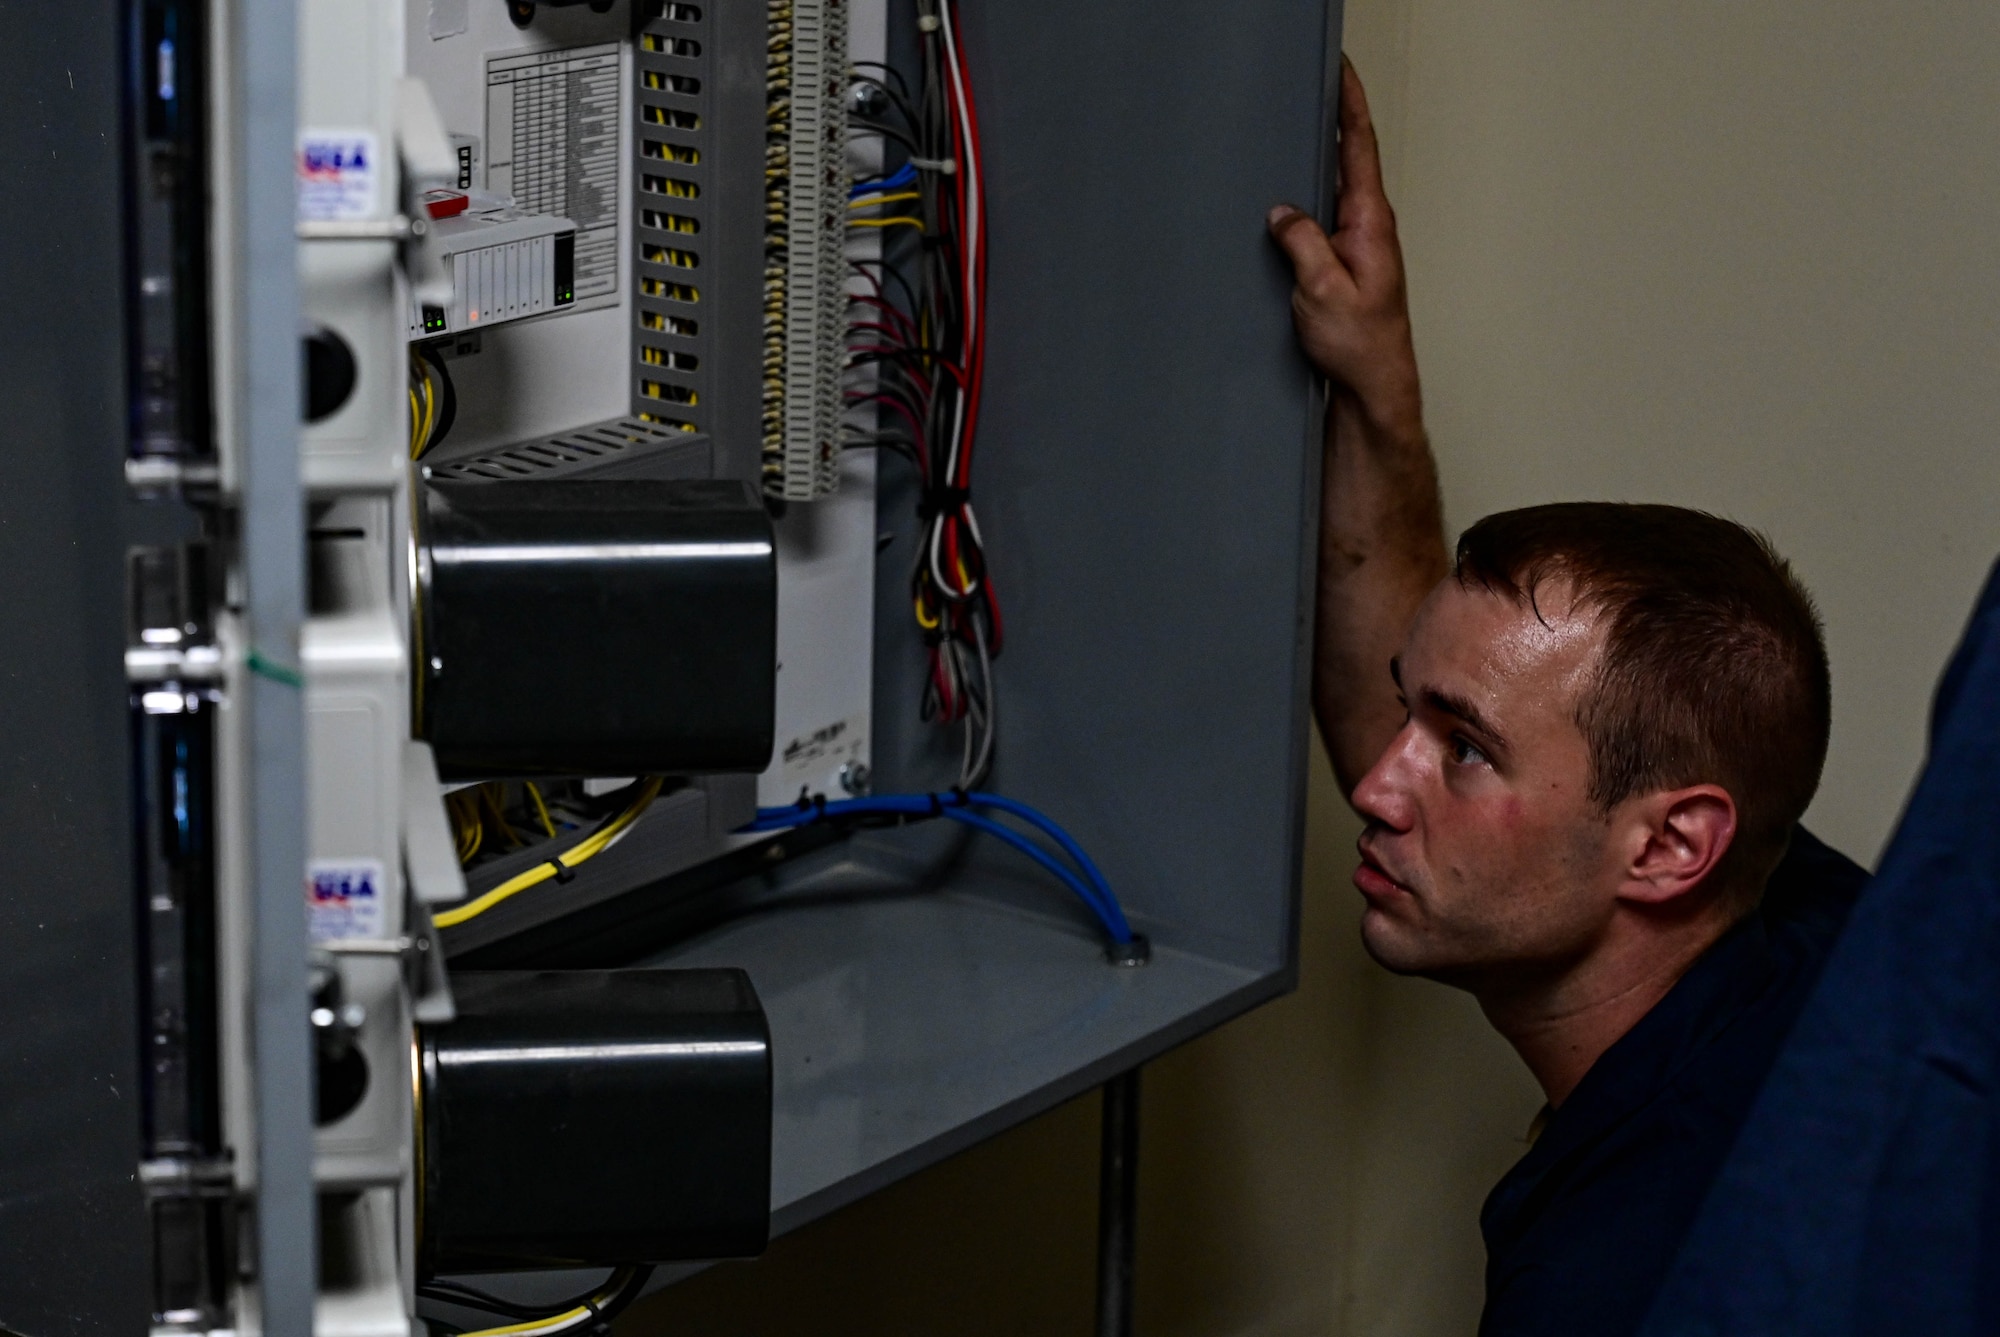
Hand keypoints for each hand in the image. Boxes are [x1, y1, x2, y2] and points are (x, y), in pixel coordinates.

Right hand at [1269, 58, 1421, 438]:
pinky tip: (1286, 206)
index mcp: (1369, 222)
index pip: (1359, 146)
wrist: (1374, 387)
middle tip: (1310, 88)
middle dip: (1331, 121)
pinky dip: (1304, 204)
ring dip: (1314, 164)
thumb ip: (1301, 242)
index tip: (1340, 70)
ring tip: (1291, 136)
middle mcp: (1368, 227)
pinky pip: (1320, 221)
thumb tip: (1283, 213)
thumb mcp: (1321, 289)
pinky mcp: (1344, 265)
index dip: (1350, 104)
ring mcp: (1358, 245)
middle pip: (1347, 159)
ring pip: (1331, 192)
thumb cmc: (1360, 346)